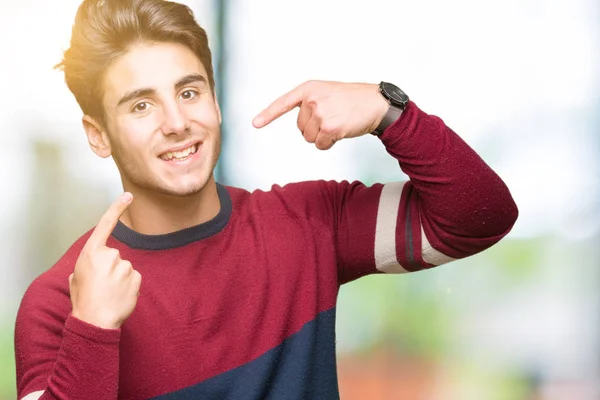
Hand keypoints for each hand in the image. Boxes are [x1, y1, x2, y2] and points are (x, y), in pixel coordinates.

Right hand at [69, 193, 140, 329]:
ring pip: (125, 268)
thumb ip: (87, 265)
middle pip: (115, 256)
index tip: (128, 195)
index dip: (117, 208)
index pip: (105, 225)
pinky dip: (128, 285)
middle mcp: (109, 255)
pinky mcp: (136, 276)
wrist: (95, 321)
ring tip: (109, 292)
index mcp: (91, 253)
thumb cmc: (83, 300)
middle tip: (101, 285)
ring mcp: (124, 265)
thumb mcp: (76, 278)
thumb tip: (94, 265)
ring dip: (119, 278)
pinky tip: (119, 295)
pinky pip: (134, 277)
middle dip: (110, 268)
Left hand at [253, 80, 388, 149]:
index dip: (268, 115)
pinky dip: (329, 143)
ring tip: (338, 123)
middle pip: (300, 128)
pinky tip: (341, 131)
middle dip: (315, 128)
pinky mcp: (329, 127)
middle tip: (332, 118)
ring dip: (322, 137)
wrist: (375, 103)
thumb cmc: (353, 100)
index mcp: (309, 88)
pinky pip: (320, 145)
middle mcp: (312, 99)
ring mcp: (320, 113)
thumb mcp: (327, 92)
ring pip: (309, 138)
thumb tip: (303, 126)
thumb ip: (311, 103)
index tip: (255, 124)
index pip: (283, 103)